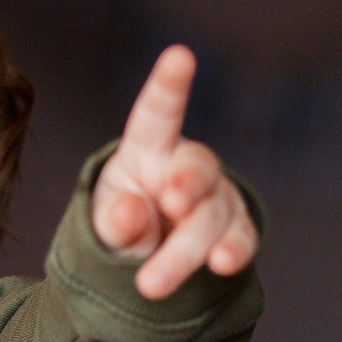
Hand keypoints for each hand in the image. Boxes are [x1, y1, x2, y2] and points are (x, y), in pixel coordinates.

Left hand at [91, 45, 258, 299]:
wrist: (142, 261)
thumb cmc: (121, 227)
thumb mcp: (103, 226)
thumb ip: (112, 222)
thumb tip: (127, 212)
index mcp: (147, 150)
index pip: (156, 115)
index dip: (168, 86)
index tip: (179, 56)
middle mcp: (186, 167)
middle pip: (194, 172)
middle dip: (187, 185)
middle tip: (172, 202)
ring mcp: (215, 197)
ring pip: (211, 217)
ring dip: (185, 250)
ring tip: (152, 284)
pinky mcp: (233, 228)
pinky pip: (239, 237)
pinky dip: (232, 251)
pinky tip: (223, 264)